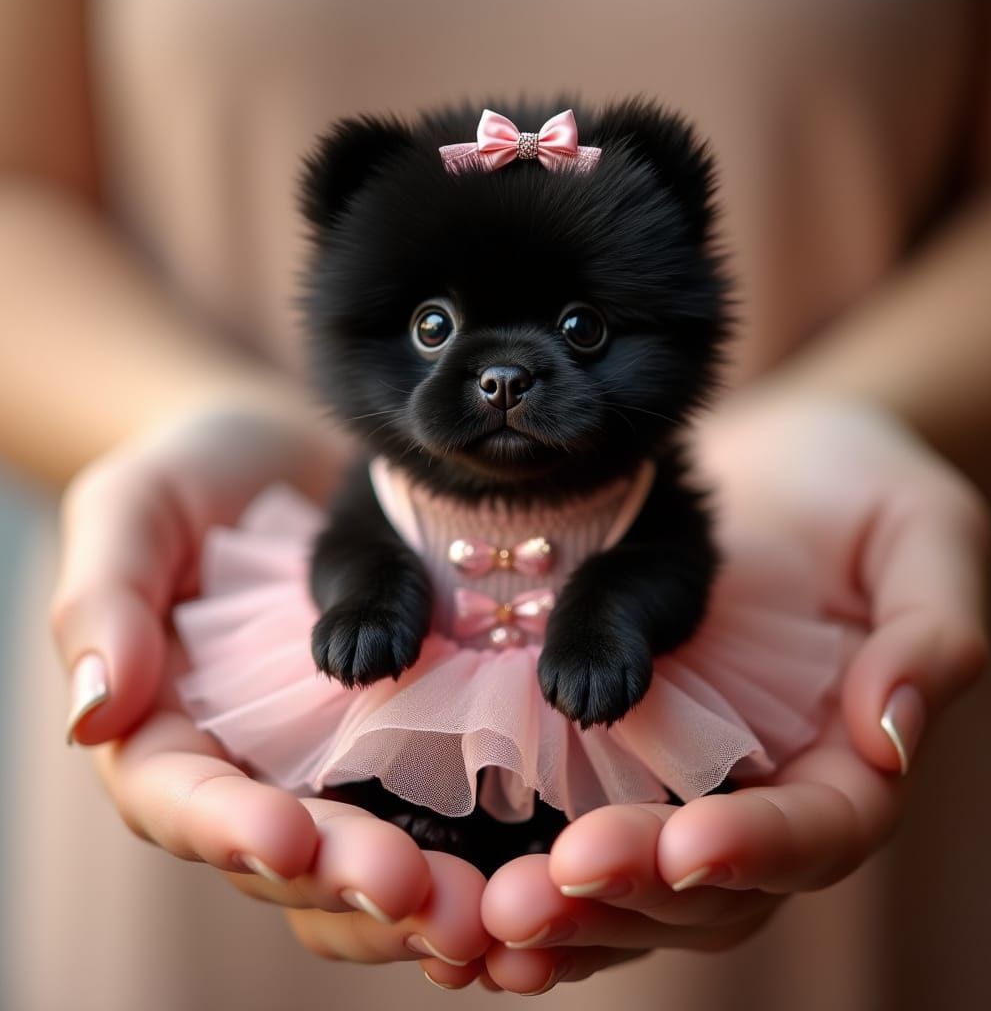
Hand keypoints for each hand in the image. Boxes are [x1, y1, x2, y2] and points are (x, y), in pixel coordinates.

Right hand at [50, 403, 489, 971]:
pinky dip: (464, 858)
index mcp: (166, 731)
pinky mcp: (397, 749)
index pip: (183, 801)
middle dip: (347, 881)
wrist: (293, 462)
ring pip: (356, 863)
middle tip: (422, 896)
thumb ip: (104, 600)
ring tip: (481, 914)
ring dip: (415, 900)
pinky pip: (425, 819)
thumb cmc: (196, 478)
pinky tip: (514, 876)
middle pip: (284, 856)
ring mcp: (325, 769)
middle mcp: (245, 771)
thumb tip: (90, 713)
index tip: (289, 838)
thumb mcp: (134, 510)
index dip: (231, 830)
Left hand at [477, 396, 990, 993]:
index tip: (683, 842)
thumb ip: (927, 630)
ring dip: (564, 914)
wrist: (770, 460)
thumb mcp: (918, 528)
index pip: (815, 832)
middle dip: (627, 896)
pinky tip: (466, 900)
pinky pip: (577, 833)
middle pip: (708, 884)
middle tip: (532, 897)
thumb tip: (887, 736)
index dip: (754, 848)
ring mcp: (686, 781)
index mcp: (846, 756)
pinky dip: (535, 879)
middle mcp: (763, 789)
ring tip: (488, 918)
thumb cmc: (856, 485)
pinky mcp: (617, 757)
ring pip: (636, 886)